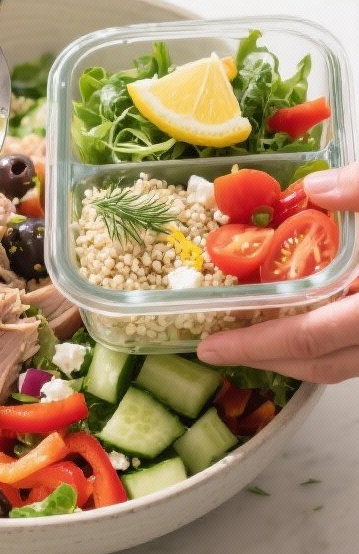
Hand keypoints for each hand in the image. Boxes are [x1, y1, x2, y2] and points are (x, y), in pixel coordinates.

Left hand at [197, 165, 358, 383]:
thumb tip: (314, 187)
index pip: (308, 339)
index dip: (255, 346)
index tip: (209, 347)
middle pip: (318, 366)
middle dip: (264, 359)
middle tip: (218, 349)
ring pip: (337, 365)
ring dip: (292, 357)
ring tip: (249, 338)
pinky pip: (352, 351)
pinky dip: (321, 344)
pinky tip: (298, 319)